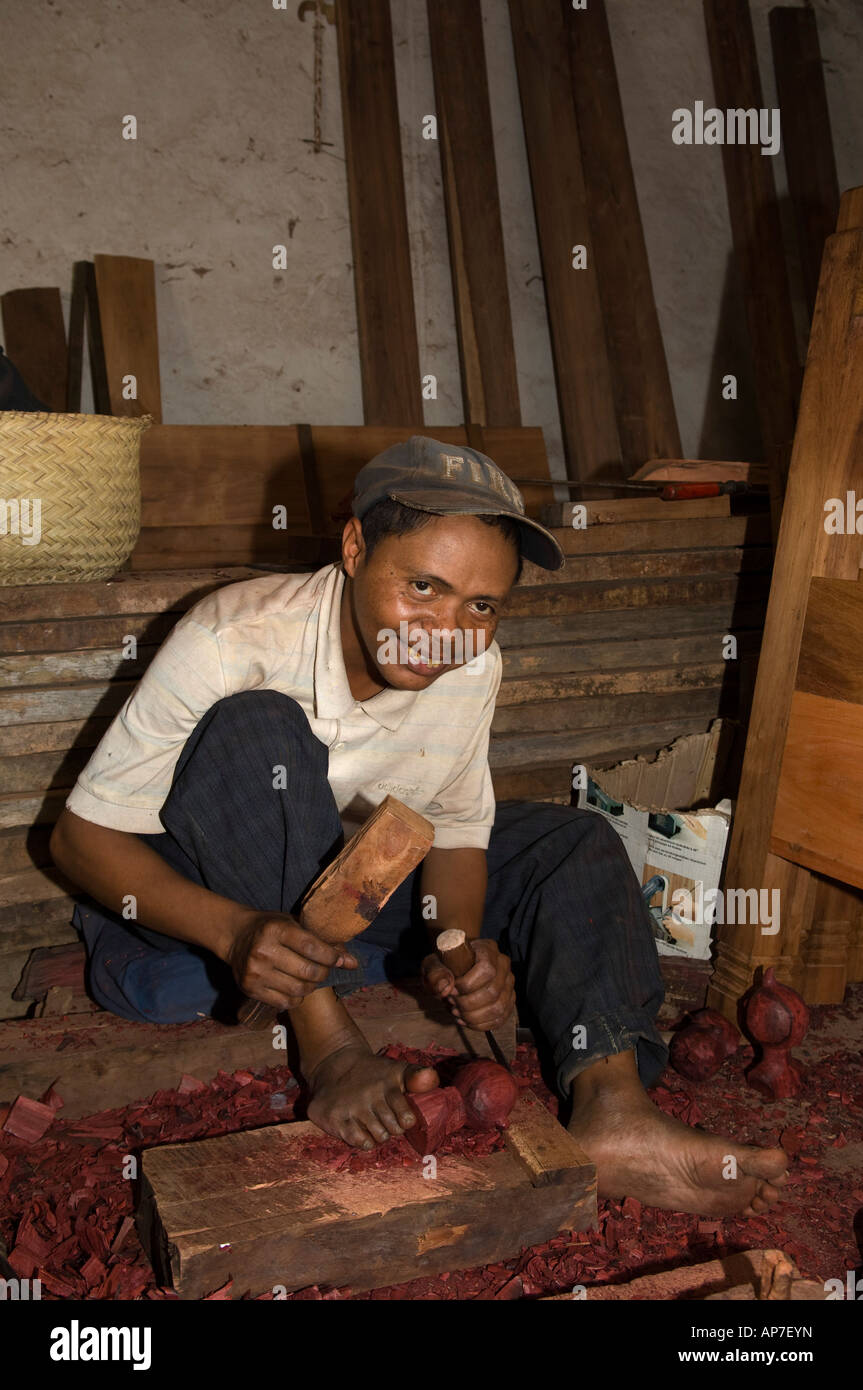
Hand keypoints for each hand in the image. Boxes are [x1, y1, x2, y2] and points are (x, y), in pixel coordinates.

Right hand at [226, 910, 357, 1009]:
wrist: (235, 936)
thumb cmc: (271, 927)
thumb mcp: (294, 924)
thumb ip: (322, 941)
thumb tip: (352, 963)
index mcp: (276, 929)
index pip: (312, 947)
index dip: (331, 957)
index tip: (338, 959)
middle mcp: (263, 951)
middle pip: (308, 972)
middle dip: (323, 973)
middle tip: (324, 969)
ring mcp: (255, 972)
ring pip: (298, 990)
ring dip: (311, 986)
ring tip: (310, 978)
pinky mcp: (250, 989)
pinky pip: (285, 1002)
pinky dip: (297, 998)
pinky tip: (295, 988)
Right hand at [307, 1046, 439, 1148]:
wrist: (335, 1065)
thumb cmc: (374, 1074)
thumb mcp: (397, 1070)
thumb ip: (418, 1076)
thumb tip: (432, 1079)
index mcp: (388, 1084)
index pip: (406, 1117)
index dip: (406, 1121)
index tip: (402, 1116)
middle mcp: (370, 1095)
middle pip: (393, 1130)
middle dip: (393, 1129)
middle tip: (386, 1119)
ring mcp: (352, 1108)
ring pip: (378, 1137)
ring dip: (379, 1134)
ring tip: (374, 1122)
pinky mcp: (336, 1118)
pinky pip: (360, 1142)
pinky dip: (365, 1140)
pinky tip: (361, 1128)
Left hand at [422, 938, 514, 1030]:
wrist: (452, 970)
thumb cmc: (444, 966)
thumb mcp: (434, 964)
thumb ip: (436, 973)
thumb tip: (446, 987)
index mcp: (487, 949)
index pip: (486, 970)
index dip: (468, 985)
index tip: (451, 991)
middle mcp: (503, 964)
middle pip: (493, 992)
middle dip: (468, 1004)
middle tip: (452, 1003)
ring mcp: (508, 983)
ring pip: (498, 1008)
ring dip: (474, 1016)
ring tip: (457, 1012)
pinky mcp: (508, 1000)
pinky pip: (500, 1018)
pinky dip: (481, 1024)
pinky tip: (466, 1020)